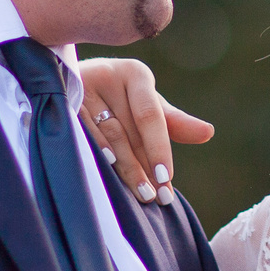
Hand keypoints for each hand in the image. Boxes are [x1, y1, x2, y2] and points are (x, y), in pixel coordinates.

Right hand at [74, 58, 211, 205]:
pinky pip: (82, 133)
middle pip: (129, 130)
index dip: (158, 147)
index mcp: (135, 74)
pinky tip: (107, 173)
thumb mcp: (147, 105)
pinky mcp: (61, 101)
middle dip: (144, 166)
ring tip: (141, 193)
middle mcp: (109, 75)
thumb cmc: (119, 96)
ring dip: (124, 167)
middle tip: (156, 196)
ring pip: (107, 135)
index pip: (150, 116)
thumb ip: (174, 122)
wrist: (69, 79)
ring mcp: (82, 87)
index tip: (166, 178)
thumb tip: (208, 133)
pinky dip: (96, 153)